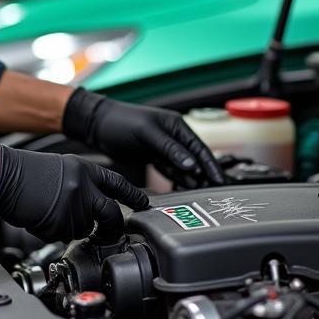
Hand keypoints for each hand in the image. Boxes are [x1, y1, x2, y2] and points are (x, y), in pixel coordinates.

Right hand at [0, 144, 148, 242]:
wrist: (3, 175)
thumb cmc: (26, 172)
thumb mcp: (63, 169)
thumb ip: (84, 185)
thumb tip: (95, 207)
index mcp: (85, 170)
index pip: (118, 184)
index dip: (134, 195)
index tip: (144, 204)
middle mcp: (84, 188)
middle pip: (110, 215)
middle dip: (111, 228)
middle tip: (110, 233)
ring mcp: (73, 208)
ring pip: (84, 229)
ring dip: (72, 227)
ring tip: (52, 212)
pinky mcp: (60, 225)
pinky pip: (63, 237)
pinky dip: (54, 232)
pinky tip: (42, 217)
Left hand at [63, 88, 224, 186]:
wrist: (98, 125)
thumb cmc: (121, 121)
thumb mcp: (147, 133)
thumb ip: (170, 149)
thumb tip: (191, 165)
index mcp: (176, 126)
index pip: (200, 149)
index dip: (211, 166)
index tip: (220, 181)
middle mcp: (174, 137)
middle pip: (195, 160)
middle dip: (205, 176)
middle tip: (215, 194)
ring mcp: (164, 148)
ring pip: (184, 168)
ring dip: (193, 181)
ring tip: (202, 197)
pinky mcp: (154, 157)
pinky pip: (171, 171)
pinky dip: (178, 181)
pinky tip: (184, 191)